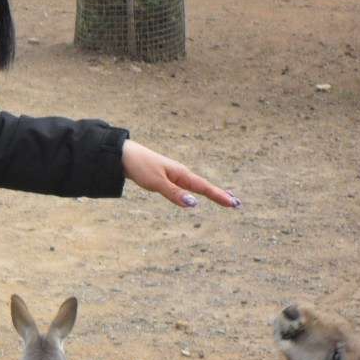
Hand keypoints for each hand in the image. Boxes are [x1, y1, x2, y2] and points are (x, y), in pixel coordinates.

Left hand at [121, 139, 240, 208]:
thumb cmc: (140, 167)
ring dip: (210, 192)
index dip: (219, 196)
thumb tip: (194, 204)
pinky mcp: (165, 176)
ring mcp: (173, 174)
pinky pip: (185, 185)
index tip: (234, 203)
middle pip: (203, 186)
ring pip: (195, 185)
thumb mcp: (156, 183)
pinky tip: (195, 192)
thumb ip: (174, 193)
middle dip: (220, 194)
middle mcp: (180, 173)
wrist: (123, 155)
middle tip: (236, 203)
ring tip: (224, 197)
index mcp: (181, 174)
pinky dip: (196, 190)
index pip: (204, 188)